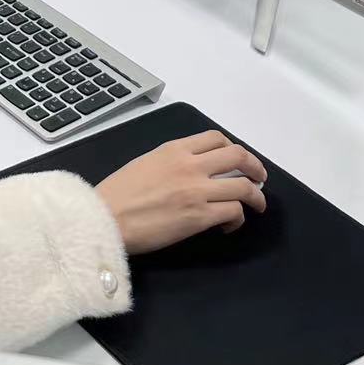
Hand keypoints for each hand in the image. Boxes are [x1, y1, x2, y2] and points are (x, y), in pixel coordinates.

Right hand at [95, 131, 267, 253]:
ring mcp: (197, 191)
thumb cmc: (116, 195)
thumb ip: (170, 162)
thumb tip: (189, 172)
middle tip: (259, 179)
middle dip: (255, 168)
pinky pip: (233, 212)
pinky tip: (228, 225)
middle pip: (239, 157)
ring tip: (256, 205)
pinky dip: (238, 219)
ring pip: (244, 187)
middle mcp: (191, 166)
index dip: (233, 149)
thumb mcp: (144, 163)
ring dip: (255, 197)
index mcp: (174, 150)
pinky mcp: (200, 217)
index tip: (237, 161)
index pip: (216, 139)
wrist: (105, 218)